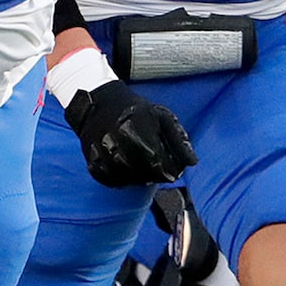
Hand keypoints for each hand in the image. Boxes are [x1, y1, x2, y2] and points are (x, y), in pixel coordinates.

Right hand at [61, 79, 195, 187]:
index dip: (170, 170)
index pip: (160, 165)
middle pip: (144, 175)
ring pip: (128, 180)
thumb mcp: (162, 117)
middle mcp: (117, 144)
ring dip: (140, 178)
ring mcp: (102, 155)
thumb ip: (178, 140)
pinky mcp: (93, 163)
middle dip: (156, 174)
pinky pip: (113, 181)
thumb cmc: (135, 111)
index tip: (173, 167)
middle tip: (159, 166)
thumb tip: (192, 163)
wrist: (98, 104)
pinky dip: (123, 179)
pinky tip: (129, 168)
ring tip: (143, 164)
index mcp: (137, 131)